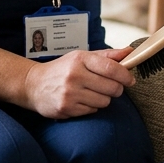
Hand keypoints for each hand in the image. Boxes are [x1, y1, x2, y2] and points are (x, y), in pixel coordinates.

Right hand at [20, 47, 134, 118]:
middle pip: (111, 88)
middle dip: (116, 89)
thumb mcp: (81, 57)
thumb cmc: (62, 69)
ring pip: (104, 102)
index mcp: (80, 59)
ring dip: (103, 99)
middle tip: (110, 87)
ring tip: (91, 93)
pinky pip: (92, 111)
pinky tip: (81, 100)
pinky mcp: (66, 109)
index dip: (125, 75)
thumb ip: (107, 56)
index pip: (111, 68)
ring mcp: (69, 93)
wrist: (33, 85)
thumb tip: (130, 52)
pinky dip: (91, 107)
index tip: (130, 80)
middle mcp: (74, 75)